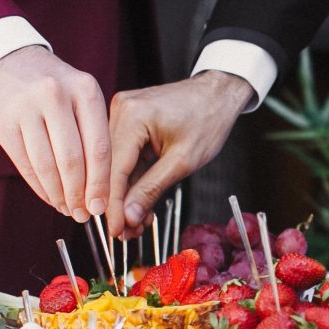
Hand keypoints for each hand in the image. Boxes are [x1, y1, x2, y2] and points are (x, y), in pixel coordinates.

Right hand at [0, 46, 110, 220]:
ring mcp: (26, 108)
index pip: (99, 146)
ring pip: (47, 166)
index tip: (101, 206)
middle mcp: (55, 96)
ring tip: (67, 209)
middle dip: (80, 194)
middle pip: (72, 160)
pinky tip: (50, 197)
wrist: (4, 60)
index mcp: (85, 89)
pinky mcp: (3, 122)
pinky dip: (40, 187)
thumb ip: (93, 132)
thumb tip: (102, 186)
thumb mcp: (80, 94)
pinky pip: (25, 165)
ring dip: (59, 195)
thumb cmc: (53, 86)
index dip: (101, 183)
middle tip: (84, 214)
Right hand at [106, 71, 254, 234]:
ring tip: (136, 225)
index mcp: (131, 116)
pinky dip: (133, 181)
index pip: (113, 169)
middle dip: (120, 205)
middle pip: (110, 169)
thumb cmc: (208, 120)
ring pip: (116, 166)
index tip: (115, 232)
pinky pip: (125, 157)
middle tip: (127, 235)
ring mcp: (121, 115)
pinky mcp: (127, 122)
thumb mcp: (182, 162)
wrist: (218, 93)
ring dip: (126, 196)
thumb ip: (152, 189)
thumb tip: (128, 217)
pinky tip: (139, 205)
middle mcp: (119, 111)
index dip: (113, 205)